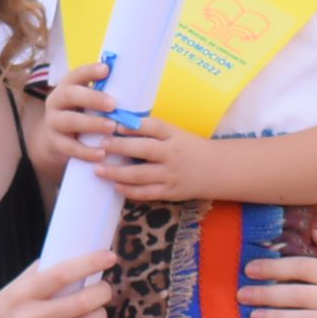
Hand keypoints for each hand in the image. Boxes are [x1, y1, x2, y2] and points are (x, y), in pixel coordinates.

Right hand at [0, 248, 115, 317]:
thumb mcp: (4, 295)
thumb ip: (32, 279)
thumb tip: (62, 259)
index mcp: (19, 295)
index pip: (61, 273)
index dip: (90, 263)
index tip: (108, 257)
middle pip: (82, 302)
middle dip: (102, 293)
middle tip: (105, 289)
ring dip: (97, 317)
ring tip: (96, 311)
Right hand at [41, 62, 115, 167]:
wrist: (56, 141)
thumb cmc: (82, 116)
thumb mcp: (87, 103)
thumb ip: (103, 96)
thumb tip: (137, 89)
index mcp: (67, 87)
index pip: (76, 74)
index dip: (90, 71)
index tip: (107, 69)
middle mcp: (56, 102)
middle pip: (70, 95)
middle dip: (92, 98)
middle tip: (113, 104)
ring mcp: (53, 123)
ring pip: (69, 121)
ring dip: (92, 123)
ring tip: (112, 127)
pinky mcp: (55, 144)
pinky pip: (69, 147)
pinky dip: (86, 151)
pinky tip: (102, 154)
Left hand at [92, 117, 219, 203]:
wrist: (218, 170)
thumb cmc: (191, 148)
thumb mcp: (177, 134)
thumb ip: (154, 130)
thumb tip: (122, 124)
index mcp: (175, 136)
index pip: (155, 126)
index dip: (134, 125)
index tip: (115, 124)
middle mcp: (173, 154)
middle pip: (145, 149)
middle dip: (120, 147)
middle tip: (101, 144)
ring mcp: (171, 175)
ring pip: (141, 174)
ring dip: (117, 172)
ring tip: (98, 169)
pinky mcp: (170, 192)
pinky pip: (147, 193)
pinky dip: (130, 191)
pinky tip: (115, 186)